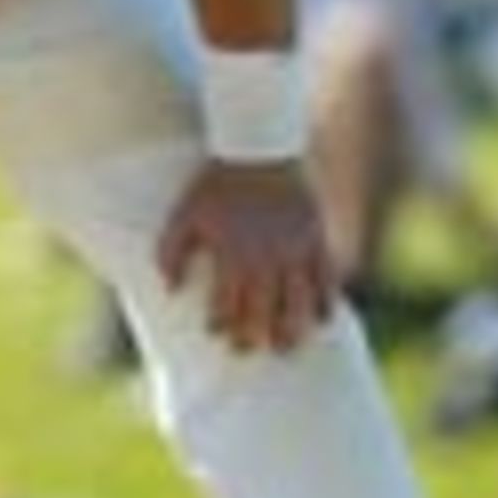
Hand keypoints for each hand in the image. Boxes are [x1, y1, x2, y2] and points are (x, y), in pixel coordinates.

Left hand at [157, 158, 337, 352]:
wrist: (258, 147)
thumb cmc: (215, 182)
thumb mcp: (184, 214)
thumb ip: (171, 252)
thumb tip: (171, 289)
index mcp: (232, 256)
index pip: (226, 306)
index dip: (220, 325)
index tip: (215, 333)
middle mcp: (266, 260)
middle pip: (263, 313)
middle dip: (254, 337)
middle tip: (248, 350)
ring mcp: (295, 251)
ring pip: (298, 304)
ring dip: (293, 330)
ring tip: (287, 348)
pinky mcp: (316, 239)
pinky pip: (327, 279)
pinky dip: (326, 302)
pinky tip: (323, 320)